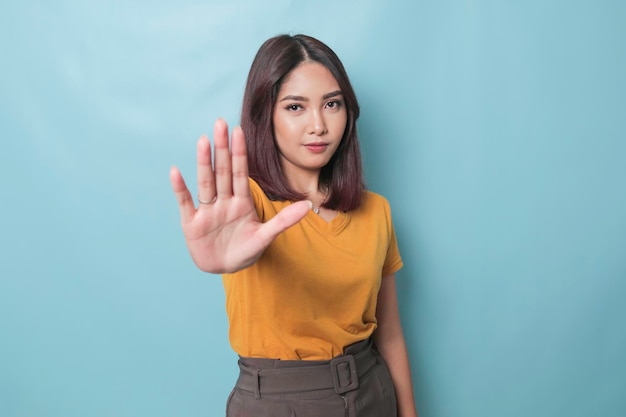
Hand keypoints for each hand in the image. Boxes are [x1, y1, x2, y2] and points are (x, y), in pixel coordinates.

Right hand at [169, 119, 310, 273]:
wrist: (225, 268)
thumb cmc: (245, 250)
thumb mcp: (266, 236)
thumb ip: (284, 220)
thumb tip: (308, 205)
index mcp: (241, 201)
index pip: (240, 172)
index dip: (239, 153)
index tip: (239, 131)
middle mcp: (223, 201)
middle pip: (222, 171)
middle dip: (222, 148)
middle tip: (220, 123)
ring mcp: (207, 211)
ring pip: (206, 182)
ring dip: (204, 162)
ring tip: (202, 141)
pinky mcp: (192, 223)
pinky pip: (185, 203)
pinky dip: (180, 188)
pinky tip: (175, 172)